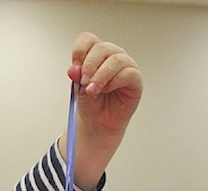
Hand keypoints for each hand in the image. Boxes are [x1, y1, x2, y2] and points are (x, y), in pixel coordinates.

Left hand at [63, 32, 143, 190]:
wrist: (95, 134)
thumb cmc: (86, 112)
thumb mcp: (77, 93)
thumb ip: (77, 79)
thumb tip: (73, 71)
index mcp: (96, 58)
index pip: (88, 39)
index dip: (80, 49)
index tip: (72, 68)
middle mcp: (112, 60)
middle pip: (102, 47)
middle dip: (88, 64)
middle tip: (79, 81)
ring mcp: (126, 71)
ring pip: (116, 57)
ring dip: (100, 73)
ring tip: (90, 90)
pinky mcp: (135, 84)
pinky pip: (128, 72)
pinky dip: (112, 80)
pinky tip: (100, 91)